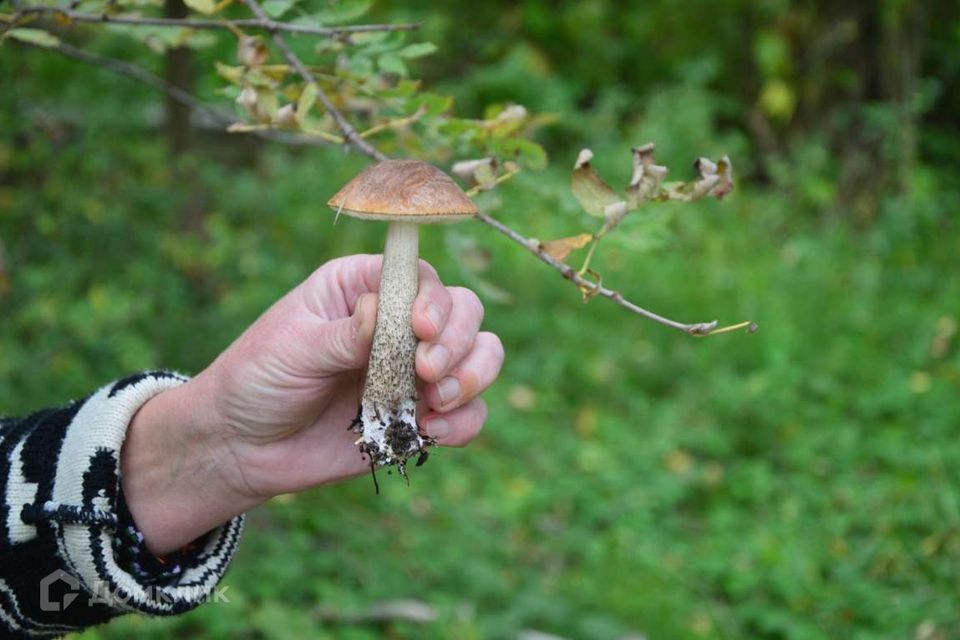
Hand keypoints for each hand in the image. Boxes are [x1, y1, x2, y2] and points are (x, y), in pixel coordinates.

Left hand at [121, 255, 503, 552]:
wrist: (241, 448)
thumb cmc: (257, 380)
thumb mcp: (292, 349)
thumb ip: (344, 335)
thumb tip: (383, 313)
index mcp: (364, 289)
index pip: (421, 278)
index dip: (434, 300)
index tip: (421, 330)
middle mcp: (398, 325)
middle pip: (464, 312)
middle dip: (457, 341)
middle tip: (428, 374)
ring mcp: (413, 371)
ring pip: (480, 356)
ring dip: (473, 376)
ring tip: (439, 402)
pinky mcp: (419, 416)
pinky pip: (467, 413)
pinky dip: (464, 422)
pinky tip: (432, 432)